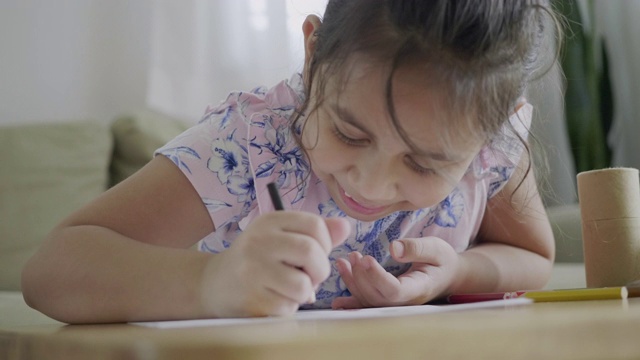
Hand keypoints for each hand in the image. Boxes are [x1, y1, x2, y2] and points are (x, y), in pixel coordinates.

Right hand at [200, 212, 349, 316]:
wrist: (215, 283)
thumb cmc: (257, 258)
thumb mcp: (281, 236)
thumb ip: (315, 232)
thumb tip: (345, 226)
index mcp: (270, 221)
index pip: (315, 225)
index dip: (325, 243)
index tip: (316, 253)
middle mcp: (259, 241)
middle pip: (311, 252)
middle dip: (320, 270)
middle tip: (311, 276)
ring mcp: (253, 270)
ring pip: (303, 285)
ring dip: (305, 292)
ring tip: (290, 288)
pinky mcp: (251, 297)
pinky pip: (288, 306)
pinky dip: (288, 306)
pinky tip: (274, 298)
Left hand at [332, 237, 459, 308]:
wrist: (448, 276)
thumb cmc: (442, 260)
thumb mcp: (436, 248)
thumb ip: (416, 248)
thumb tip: (393, 248)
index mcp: (418, 289)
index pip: (394, 290)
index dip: (377, 277)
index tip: (367, 258)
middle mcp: (404, 302)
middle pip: (377, 297)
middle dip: (361, 277)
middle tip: (354, 255)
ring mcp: (395, 305)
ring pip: (369, 301)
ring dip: (353, 282)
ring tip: (343, 261)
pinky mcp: (387, 301)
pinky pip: (367, 303)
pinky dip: (351, 299)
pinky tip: (336, 301)